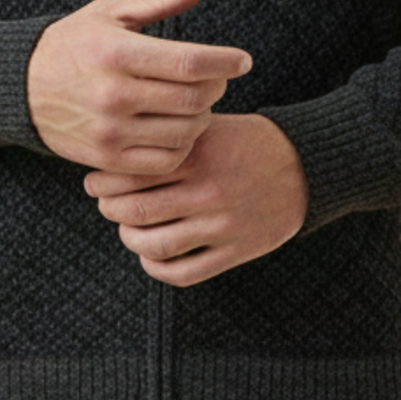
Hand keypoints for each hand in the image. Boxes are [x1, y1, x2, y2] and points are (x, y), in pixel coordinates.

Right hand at [27, 0, 251, 174]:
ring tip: (199, 102)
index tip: (243, 60)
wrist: (20, 86)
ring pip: (183, 133)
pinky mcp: (106, 158)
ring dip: (203, 117)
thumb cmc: (75, 41)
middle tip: (219, 79)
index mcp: (117, 52)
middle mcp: (113, 94)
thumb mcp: (111, 10)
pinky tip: (180, 127)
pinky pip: (164, 161)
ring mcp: (109, 131)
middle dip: (217, 88)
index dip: (225, 61)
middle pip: (192, 99)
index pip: (189, 61)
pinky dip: (183, 146)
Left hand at [84, 113, 308, 285]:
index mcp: (199, 156)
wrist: (305, 166)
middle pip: (136, 211)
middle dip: (110, 209)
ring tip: (128, 229)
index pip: (134, 173)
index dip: (105, 181)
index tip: (95, 181)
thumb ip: (172, 137)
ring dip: (130, 239)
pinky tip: (151, 256)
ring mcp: (222, 225)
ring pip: (155, 245)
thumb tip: (118, 145)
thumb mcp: (212, 127)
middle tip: (105, 203)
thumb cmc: (250, 142)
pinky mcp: (236, 252)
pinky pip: (184, 272)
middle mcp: (208, 191)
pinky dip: (157, 267)